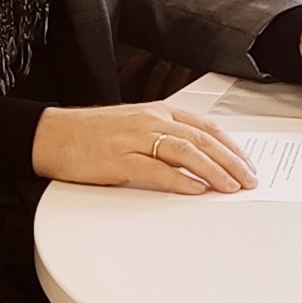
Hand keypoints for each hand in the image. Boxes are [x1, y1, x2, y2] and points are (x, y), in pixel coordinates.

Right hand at [32, 102, 257, 193]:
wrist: (52, 135)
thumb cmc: (91, 134)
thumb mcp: (135, 127)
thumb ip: (164, 137)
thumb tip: (198, 159)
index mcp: (157, 112)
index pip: (204, 127)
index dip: (230, 145)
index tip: (247, 162)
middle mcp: (150, 121)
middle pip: (202, 139)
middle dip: (231, 160)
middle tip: (249, 179)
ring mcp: (134, 139)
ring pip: (186, 152)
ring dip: (214, 171)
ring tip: (231, 186)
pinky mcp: (119, 160)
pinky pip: (156, 170)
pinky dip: (180, 180)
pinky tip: (197, 190)